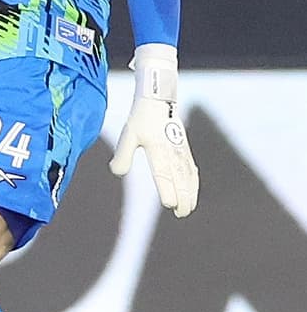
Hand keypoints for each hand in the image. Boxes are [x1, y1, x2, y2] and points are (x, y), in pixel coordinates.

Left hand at [108, 44, 198, 217]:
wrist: (158, 99)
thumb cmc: (141, 118)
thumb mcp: (128, 134)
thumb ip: (122, 154)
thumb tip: (117, 172)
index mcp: (157, 149)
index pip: (163, 174)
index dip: (167, 189)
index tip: (169, 204)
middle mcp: (172, 151)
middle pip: (180, 179)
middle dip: (183, 197)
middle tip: (181, 213)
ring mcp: (181, 150)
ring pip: (189, 176)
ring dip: (190, 193)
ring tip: (188, 208)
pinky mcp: (184, 148)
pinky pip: (191, 168)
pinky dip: (193, 182)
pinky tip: (193, 191)